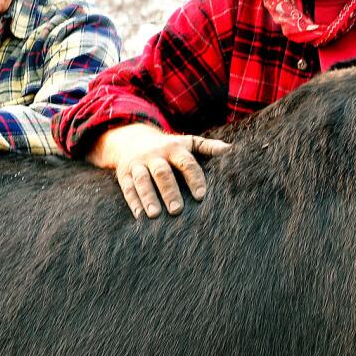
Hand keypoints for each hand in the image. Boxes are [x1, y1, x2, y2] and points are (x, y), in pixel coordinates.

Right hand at [88, 123, 230, 218]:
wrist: (132, 139)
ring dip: (148, 197)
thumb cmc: (168, 147)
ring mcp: (138, 164)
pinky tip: (140, 216)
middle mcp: (155, 155)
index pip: (186, 163)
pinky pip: (127, 188)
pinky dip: (133, 202)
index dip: (194, 178)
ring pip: (142, 180)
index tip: (201, 195)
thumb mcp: (187, 142)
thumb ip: (208, 147)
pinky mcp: (123, 174)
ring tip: (155, 215)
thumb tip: (231, 150)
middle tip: (178, 210)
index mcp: (174, 148)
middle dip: (169, 191)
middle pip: (162, 173)